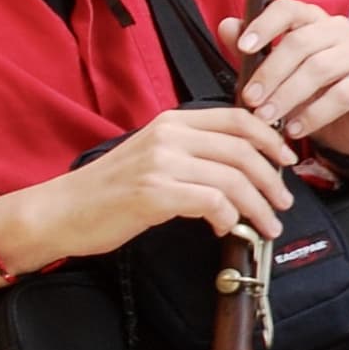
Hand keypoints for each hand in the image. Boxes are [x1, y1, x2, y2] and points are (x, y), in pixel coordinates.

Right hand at [0, 104, 299, 261]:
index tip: (287, 160)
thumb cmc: (108, 191)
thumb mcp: (152, 157)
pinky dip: (228, 219)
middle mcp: (169, 136)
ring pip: (233, 180)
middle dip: (271, 180)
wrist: (61, 211)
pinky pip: (212, 203)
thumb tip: (238, 168)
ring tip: (265, 226)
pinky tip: (225, 230)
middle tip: (283, 204)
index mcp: (172, 122)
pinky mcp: (155, 194)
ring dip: (257, 207)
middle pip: (243, 150)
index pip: (238, 119)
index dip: (270, 139)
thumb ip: (190, 153)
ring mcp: (161, 164)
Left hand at [229, 0, 348, 148]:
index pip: (288, 8)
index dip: (265, 25)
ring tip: (267, 118)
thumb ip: (253, 49)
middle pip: (300, 42)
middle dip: (270, 73)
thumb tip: (227, 26)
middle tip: (250, 99)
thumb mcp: (276, 72)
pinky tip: (294, 129)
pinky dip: (313, 114)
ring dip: (288, 96)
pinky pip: (342, 95)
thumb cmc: (310, 90)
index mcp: (312, 19)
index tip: (243, 48)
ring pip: (319, 68)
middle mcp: (339, 29)